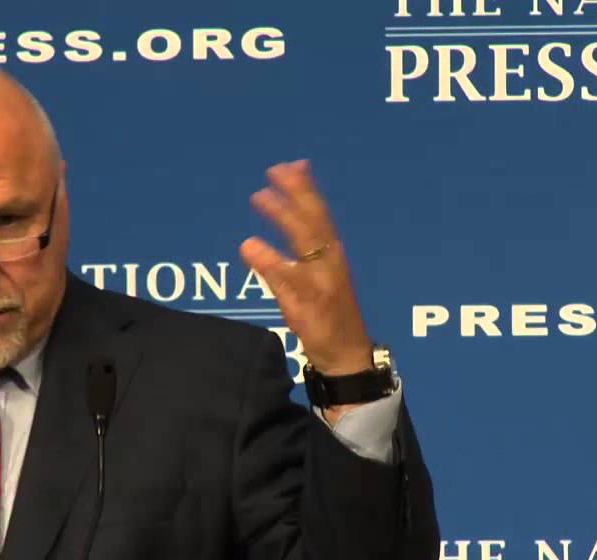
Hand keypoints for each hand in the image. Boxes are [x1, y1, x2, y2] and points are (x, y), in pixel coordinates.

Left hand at [239, 160, 373, 386]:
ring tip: (260, 197)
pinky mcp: (308, 307)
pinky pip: (287, 280)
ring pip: (304, 244)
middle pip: (314, 222)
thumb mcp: (314, 278)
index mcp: (333, 256)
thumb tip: (273, 220)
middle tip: (274, 171)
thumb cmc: (327, 314)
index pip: (320, 216)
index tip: (291, 166)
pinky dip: (269, 261)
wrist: (347, 355)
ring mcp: (320, 284)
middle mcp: (330, 264)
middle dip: (296, 194)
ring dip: (283, 217)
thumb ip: (295, 250)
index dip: (306, 190)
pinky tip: (249, 245)